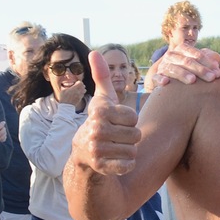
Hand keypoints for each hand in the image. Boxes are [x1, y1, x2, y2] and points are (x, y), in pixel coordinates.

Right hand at [56, 80, 85, 108]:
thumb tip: (67, 83)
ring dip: (82, 88)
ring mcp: (80, 95)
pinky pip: (83, 94)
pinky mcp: (80, 98)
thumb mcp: (63, 90)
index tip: (76, 82)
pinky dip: (82, 92)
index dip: (78, 82)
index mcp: (74, 89)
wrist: (66, 106)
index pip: (80, 83)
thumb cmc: (63, 98)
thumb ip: (66, 86)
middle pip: (83, 86)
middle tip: (77, 85)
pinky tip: (78, 93)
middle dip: (81, 85)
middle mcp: (78, 92)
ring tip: (78, 89)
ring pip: (84, 90)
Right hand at [70, 51, 139, 175]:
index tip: (116, 122)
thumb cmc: (101, 122)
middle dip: (130, 138)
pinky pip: (128, 165)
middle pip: (136, 135)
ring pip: (133, 151)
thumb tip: (94, 52)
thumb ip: (102, 76)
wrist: (83, 153)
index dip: (129, 121)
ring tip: (113, 147)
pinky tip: (114, 160)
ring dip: (127, 151)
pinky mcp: (100, 166)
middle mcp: (95, 129)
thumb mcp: (103, 100)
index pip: (133, 117)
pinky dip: (125, 165)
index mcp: (99, 111)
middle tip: (115, 137)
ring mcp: (96, 149)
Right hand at [151, 45, 219, 86]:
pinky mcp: (156, 76)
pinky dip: (160, 79)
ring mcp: (163, 66)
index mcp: (183, 49)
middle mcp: (172, 55)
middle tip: (211, 78)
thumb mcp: (199, 61)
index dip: (208, 62)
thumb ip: (209, 59)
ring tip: (192, 80)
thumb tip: (217, 60)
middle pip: (187, 61)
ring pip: (173, 69)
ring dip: (183, 74)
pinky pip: (157, 77)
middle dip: (200, 70)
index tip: (217, 72)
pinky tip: (165, 82)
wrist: (169, 78)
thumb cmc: (189, 69)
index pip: (196, 54)